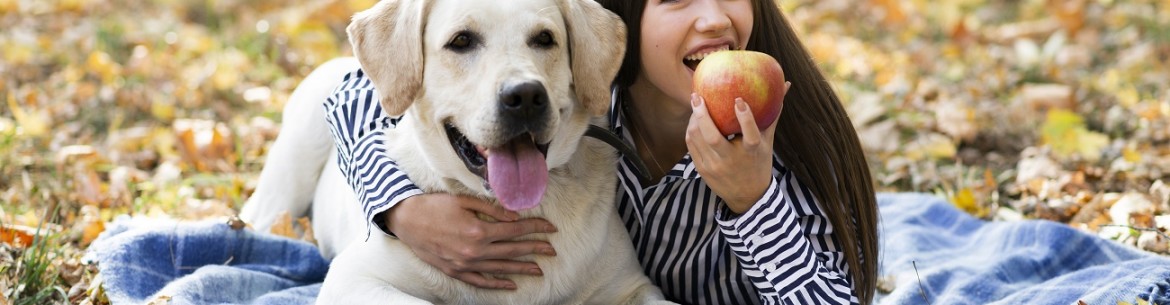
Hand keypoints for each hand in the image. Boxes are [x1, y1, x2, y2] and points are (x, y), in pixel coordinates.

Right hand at [386, 193, 557, 288]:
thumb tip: (514, 217)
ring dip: (521, 268)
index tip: (550, 228)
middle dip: (535, 249)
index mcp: (479, 231)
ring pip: (500, 268)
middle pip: (512, 251)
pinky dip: (496, 283)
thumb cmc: (434, 206)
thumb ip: (491, 210)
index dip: (535, 228)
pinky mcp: (455, 271)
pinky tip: (511, 284)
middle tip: (552, 249)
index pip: (515, 230)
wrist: (406, 220)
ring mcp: (465, 264)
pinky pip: (480, 281)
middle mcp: (474, 251)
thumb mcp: (464, 201)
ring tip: (539, 269)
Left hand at [685, 82, 789, 213]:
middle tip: (697, 96)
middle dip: (702, 114)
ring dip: (694, 119)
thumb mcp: (767, 142)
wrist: (747, 197)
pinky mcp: (702, 169)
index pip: (750, 135)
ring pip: (697, 138)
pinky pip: (691, 145)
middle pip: (713, 137)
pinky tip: (694, 120)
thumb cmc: (759, 163)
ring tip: (696, 105)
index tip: (739, 100)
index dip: (745, 118)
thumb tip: (784, 85)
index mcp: (751, 152)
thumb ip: (772, 114)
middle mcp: (731, 160)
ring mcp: (714, 166)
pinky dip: (691, 130)